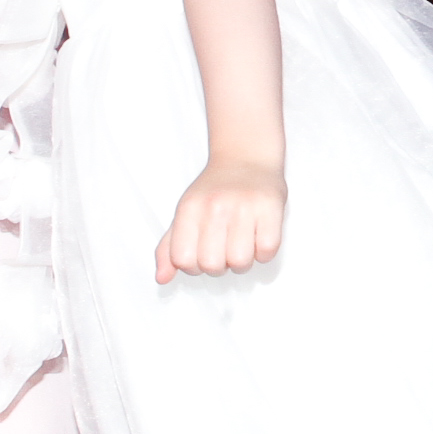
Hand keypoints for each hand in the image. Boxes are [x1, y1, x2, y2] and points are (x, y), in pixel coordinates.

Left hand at [157, 157, 284, 280]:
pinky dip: (264, 253)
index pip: (182, 259)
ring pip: (240, 262)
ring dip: (243, 262)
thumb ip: (169, 247)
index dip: (193, 266)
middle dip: (219, 266)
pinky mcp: (270, 207)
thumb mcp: (185, 213)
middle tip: (224, 250)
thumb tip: (162, 278)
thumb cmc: (215, 190)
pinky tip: (258, 238)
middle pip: (211, 265)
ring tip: (242, 244)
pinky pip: (267, 250)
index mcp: (190, 208)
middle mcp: (214, 206)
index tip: (202, 254)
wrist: (246, 156)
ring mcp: (243, 206)